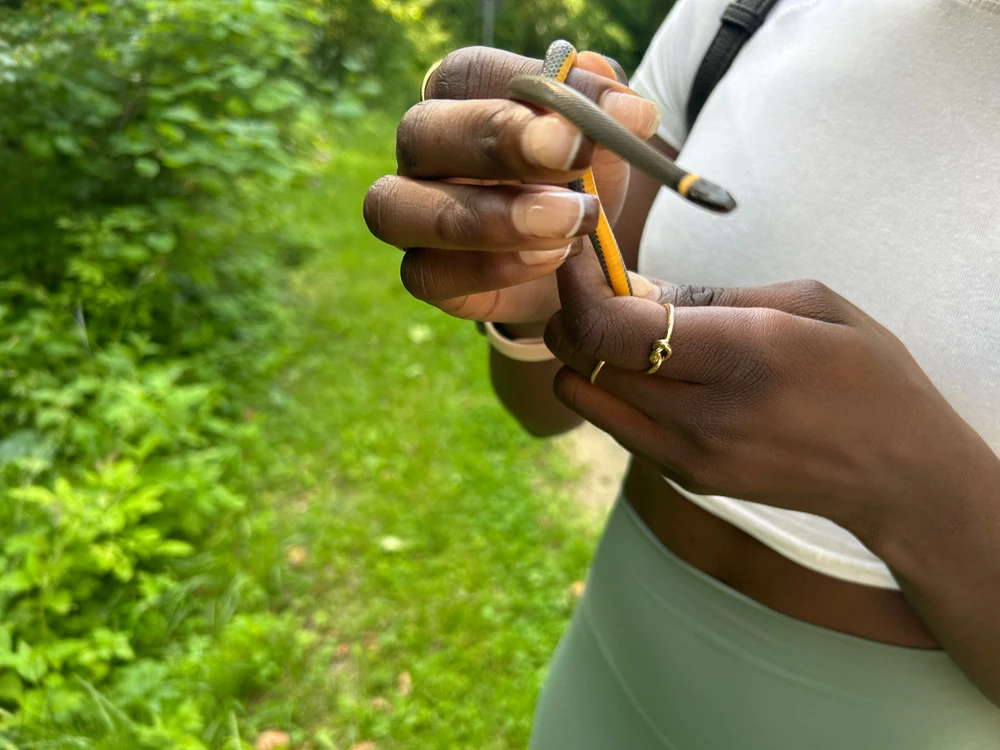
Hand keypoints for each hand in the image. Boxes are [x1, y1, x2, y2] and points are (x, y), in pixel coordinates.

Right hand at [362, 46, 661, 325]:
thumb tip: (628, 109)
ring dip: (488, 217)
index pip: (467, 75)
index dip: (522, 93)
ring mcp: (410, 213)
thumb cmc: (581, 181)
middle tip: (574, 160)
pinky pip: (424, 273)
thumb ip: (610, 119)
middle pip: (420, 131)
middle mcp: (422, 149)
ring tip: (568, 225)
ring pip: (400, 207)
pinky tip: (546, 261)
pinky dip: (486, 269)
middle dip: (497, 145)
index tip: (585, 125)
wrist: (579, 262)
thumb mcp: (606, 144)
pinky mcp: (422, 273)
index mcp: (461, 94)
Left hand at [543, 249, 993, 537]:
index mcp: (745, 353)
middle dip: (573, 315)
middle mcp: (706, 414)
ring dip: (582, 356)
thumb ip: (710, 295)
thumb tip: (633, 286)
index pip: (612, 326)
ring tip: (617, 329)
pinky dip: (608, 390)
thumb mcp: (807, 303)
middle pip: (584, 360)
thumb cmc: (865, 373)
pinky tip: (645, 369)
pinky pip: (615, 425)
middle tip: (592, 288)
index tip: (577, 256)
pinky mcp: (685, 478)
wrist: (899, 476)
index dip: (578, 287)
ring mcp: (690, 456)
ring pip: (586, 396)